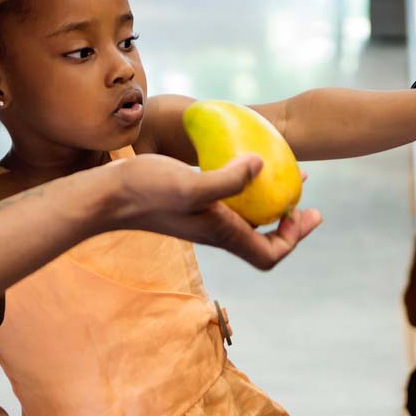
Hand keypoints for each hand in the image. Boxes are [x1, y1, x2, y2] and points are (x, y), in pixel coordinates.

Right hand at [106, 153, 321, 269]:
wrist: (106, 196)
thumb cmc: (146, 191)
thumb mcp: (191, 184)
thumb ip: (227, 179)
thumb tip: (262, 165)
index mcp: (223, 234)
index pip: (270, 254)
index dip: (294, 239)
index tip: (309, 213)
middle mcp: (216, 231)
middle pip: (263, 239)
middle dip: (288, 220)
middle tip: (302, 194)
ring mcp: (202, 219)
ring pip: (246, 219)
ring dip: (267, 202)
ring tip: (280, 174)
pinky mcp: (190, 205)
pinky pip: (228, 202)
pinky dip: (243, 188)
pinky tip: (239, 160)